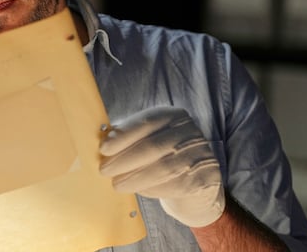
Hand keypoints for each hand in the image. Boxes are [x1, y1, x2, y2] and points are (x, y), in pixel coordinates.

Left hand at [98, 106, 224, 227]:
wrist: (197, 182)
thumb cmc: (163, 157)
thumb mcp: (147, 139)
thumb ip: (127, 136)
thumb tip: (101, 138)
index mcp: (172, 116)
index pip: (146, 122)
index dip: (123, 135)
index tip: (103, 148)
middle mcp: (189, 131)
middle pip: (153, 146)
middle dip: (124, 160)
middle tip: (104, 170)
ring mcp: (201, 154)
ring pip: (163, 168)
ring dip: (135, 178)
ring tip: (117, 184)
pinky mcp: (206, 177)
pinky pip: (175, 185)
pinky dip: (153, 189)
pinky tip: (139, 190)